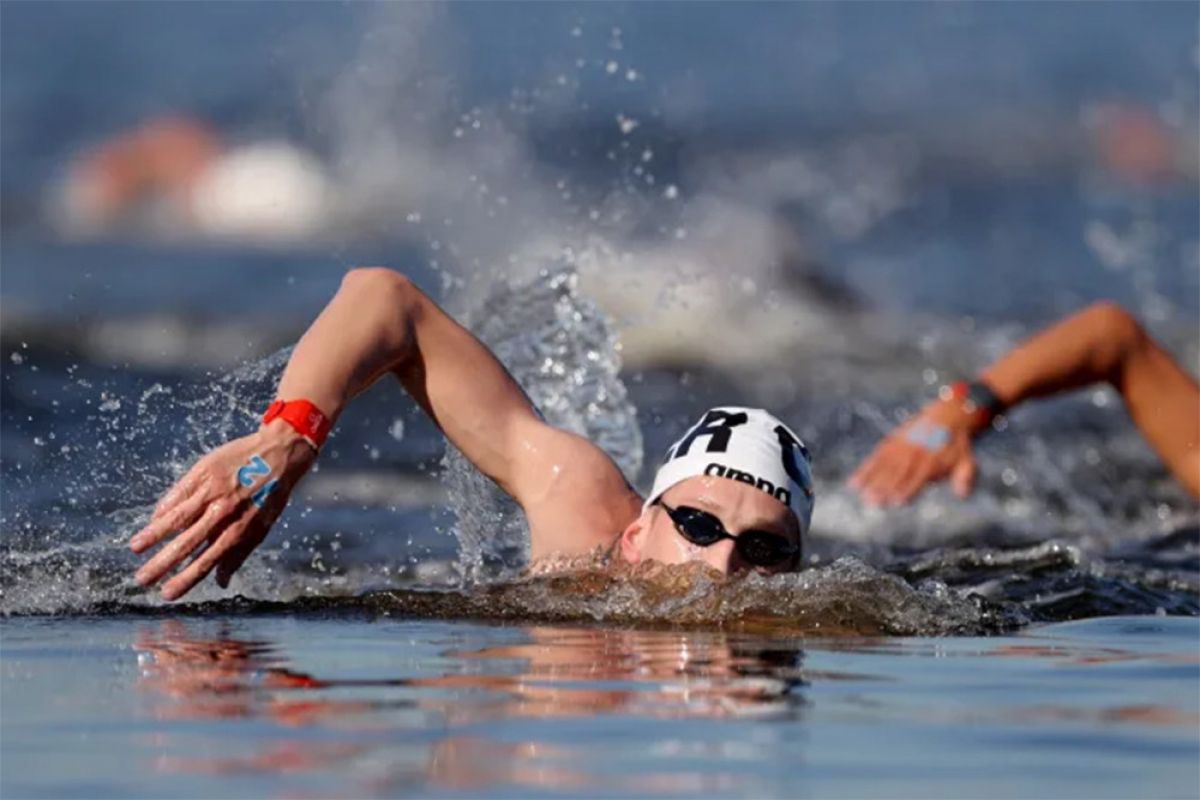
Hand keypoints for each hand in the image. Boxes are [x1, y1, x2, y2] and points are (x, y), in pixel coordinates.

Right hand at [130, 421, 316, 599]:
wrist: (279, 453)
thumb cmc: (271, 494)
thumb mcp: (262, 526)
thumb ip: (239, 554)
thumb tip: (222, 583)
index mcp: (239, 529)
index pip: (207, 560)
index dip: (186, 579)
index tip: (167, 595)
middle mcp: (223, 512)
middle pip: (187, 542)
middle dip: (162, 563)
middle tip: (141, 580)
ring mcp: (211, 491)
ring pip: (177, 517)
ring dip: (153, 534)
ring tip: (135, 549)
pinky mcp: (203, 471)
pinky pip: (178, 493)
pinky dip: (164, 508)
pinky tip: (153, 520)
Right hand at [848, 400, 977, 506]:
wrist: (948, 415)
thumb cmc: (956, 443)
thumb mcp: (967, 460)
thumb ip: (964, 477)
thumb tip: (962, 494)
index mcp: (931, 461)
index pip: (916, 478)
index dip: (906, 490)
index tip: (896, 502)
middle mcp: (913, 454)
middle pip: (896, 473)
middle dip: (884, 488)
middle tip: (872, 502)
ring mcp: (900, 447)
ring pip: (883, 466)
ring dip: (872, 480)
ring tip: (861, 493)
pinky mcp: (891, 442)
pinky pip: (875, 457)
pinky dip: (864, 469)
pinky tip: (855, 480)